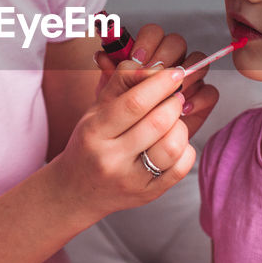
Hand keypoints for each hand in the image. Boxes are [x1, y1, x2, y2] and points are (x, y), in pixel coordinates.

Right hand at [49, 62, 195, 221]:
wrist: (76, 191)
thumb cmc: (89, 144)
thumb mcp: (95, 110)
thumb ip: (122, 84)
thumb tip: (157, 69)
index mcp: (95, 132)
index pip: (135, 103)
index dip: (161, 84)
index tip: (175, 74)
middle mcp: (111, 159)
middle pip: (158, 122)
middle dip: (174, 102)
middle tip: (175, 96)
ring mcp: (131, 180)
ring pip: (172, 146)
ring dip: (180, 126)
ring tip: (173, 121)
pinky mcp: (149, 194)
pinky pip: (182, 167)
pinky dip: (185, 149)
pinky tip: (173, 142)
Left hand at [94, 23, 219, 137]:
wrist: (131, 144)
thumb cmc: (120, 117)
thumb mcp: (111, 96)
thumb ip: (109, 75)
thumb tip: (101, 56)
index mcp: (147, 54)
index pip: (153, 33)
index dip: (147, 41)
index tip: (136, 57)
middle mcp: (169, 63)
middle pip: (176, 42)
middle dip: (164, 55)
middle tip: (153, 73)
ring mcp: (188, 80)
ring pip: (197, 61)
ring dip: (185, 73)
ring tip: (171, 92)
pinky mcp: (200, 100)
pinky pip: (209, 91)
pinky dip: (198, 99)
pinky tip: (183, 110)